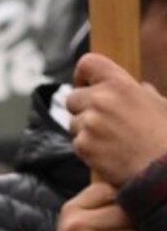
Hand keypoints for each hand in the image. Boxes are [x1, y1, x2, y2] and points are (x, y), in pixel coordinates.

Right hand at [51, 182, 152, 230]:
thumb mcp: (80, 219)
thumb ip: (101, 200)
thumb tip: (139, 179)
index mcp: (72, 209)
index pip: (112, 191)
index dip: (129, 200)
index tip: (134, 210)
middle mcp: (74, 226)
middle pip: (126, 214)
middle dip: (141, 223)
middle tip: (147, 229)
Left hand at [67, 54, 166, 185]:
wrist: (161, 166)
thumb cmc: (164, 134)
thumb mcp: (158, 102)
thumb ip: (140, 92)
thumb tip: (138, 88)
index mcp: (120, 83)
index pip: (87, 63)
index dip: (82, 74)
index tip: (85, 83)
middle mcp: (100, 100)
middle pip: (72, 98)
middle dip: (82, 108)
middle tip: (100, 120)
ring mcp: (89, 123)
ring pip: (73, 123)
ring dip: (85, 130)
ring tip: (110, 139)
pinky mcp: (83, 145)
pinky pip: (76, 143)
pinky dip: (87, 148)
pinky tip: (107, 152)